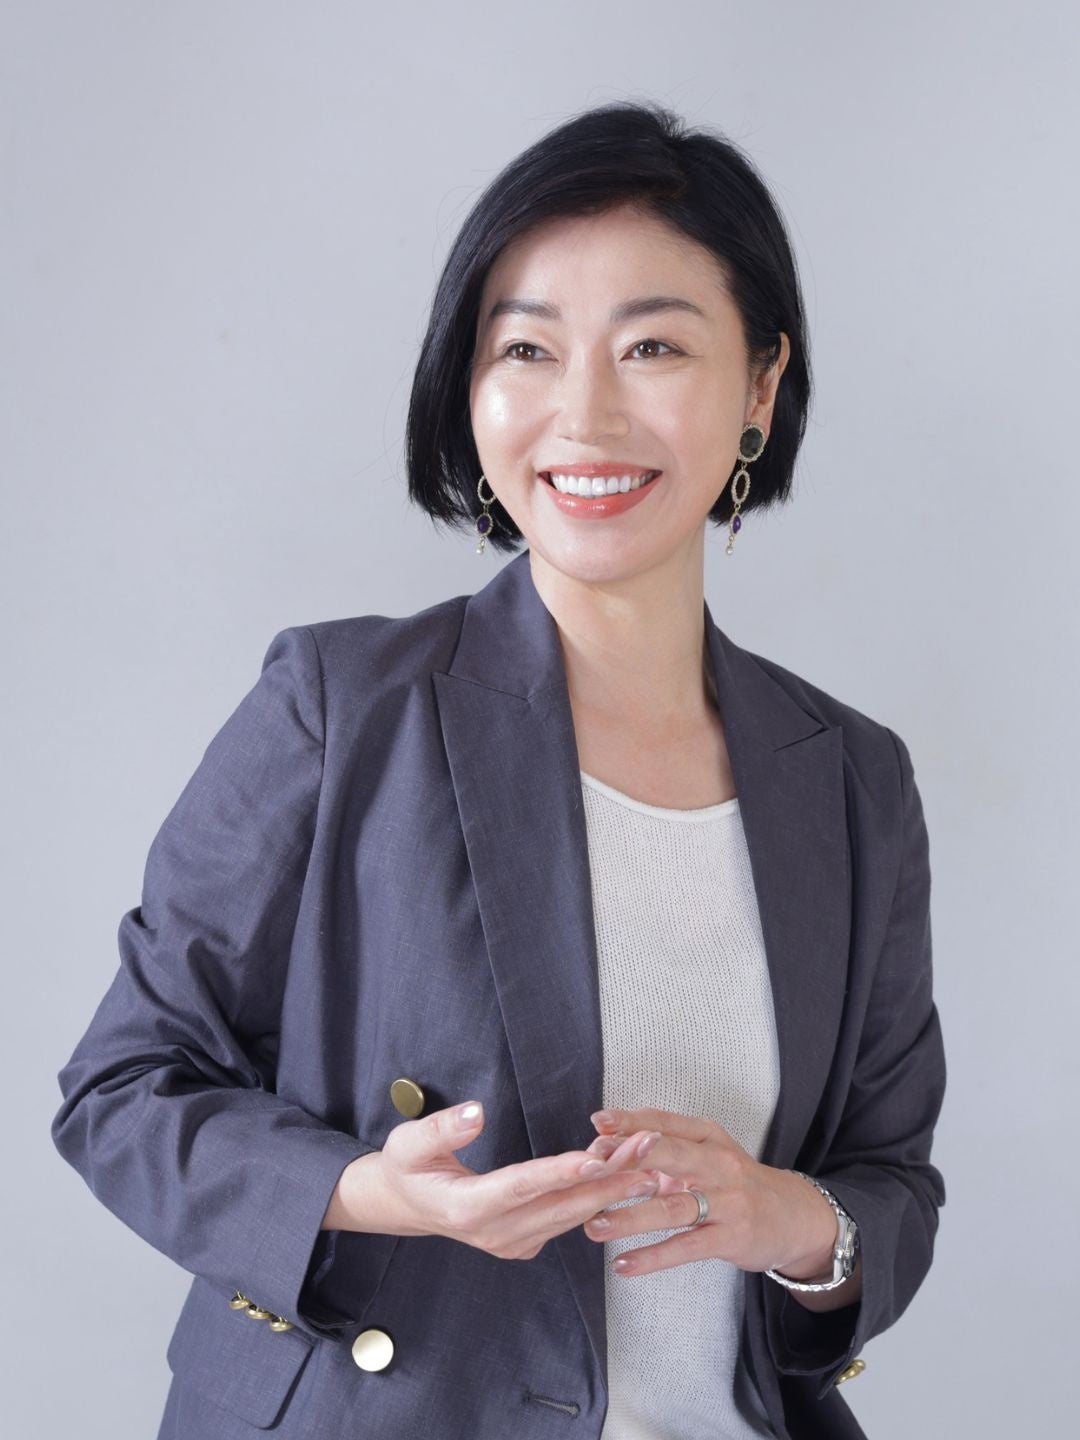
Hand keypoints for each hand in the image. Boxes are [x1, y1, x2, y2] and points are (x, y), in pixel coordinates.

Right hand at [324, 1100, 665, 1260]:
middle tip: (647, 1148)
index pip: (523, 1187)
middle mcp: (496, 1234)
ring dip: (611, 1185)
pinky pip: (568, 1219)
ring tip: (648, 1155)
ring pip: (572, 1214)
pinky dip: (597, 1195)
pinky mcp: (525, 1243)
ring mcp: (514, 1243)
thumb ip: (442, 1129)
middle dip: (608, 1176)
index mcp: (467, 1209)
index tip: (596, 1156)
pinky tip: (624, 1170)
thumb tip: (476, 1111)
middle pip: (561, 1205)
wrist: (407, 1205)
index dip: (561, 1172)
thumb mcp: (408, 1142)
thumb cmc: (407, 1167)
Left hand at [582, 1107, 837, 1280]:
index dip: (631, 1122)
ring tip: (595, 1226)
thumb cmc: (735, 1182)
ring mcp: (726, 1201)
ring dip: (630, 1217)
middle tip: (591, 1168)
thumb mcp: (706, 1154)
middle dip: (629, 1160)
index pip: (665, 1122)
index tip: (597, 1123)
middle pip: (671, 1155)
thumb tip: (605, 1145)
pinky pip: (685, 1247)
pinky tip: (624, 1265)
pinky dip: (653, 1257)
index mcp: (708, 1136)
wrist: (793, 1216)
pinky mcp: (730, 1237)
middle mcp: (718, 1163)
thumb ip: (663, 1149)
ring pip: (672, 1206)